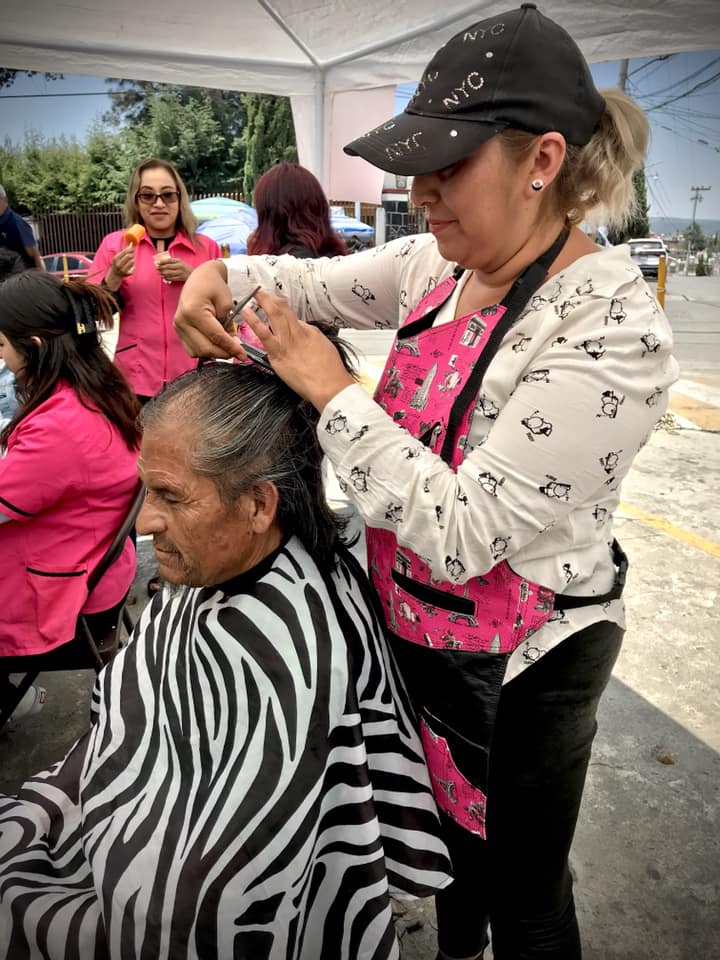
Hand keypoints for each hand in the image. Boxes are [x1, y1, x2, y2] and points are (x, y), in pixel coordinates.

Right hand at [107, 244, 135, 287]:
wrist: (115, 274)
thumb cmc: (118, 263)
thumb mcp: (118, 256)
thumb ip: (124, 251)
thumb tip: (131, 244)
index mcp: (115, 259)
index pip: (125, 252)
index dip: (130, 249)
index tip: (133, 247)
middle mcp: (119, 264)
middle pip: (129, 256)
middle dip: (132, 254)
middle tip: (132, 254)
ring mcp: (123, 270)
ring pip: (132, 261)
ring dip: (133, 260)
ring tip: (130, 261)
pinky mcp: (128, 273)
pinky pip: (134, 267)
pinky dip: (133, 266)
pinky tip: (130, 267)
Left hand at [156, 256, 192, 283]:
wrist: (193, 274)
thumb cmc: (185, 267)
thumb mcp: (180, 262)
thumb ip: (173, 261)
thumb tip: (162, 262)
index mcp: (179, 261)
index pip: (169, 260)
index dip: (162, 261)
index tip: (157, 262)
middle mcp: (179, 266)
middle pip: (168, 267)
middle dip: (161, 268)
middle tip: (157, 268)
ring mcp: (180, 273)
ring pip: (169, 273)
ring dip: (163, 273)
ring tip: (159, 273)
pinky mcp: (180, 278)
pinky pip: (171, 278)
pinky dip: (167, 278)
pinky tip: (164, 277)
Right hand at [174, 260, 238, 358]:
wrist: (200, 277)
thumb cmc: (214, 285)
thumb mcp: (227, 303)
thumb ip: (229, 325)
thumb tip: (232, 345)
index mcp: (193, 311)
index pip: (216, 336)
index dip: (231, 348)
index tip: (243, 355)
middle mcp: (182, 320)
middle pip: (205, 348)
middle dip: (224, 353)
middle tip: (238, 352)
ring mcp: (177, 326)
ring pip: (198, 352)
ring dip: (214, 353)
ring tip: (227, 346)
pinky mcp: (178, 330)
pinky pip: (192, 349)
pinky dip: (205, 350)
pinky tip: (215, 344)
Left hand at [241, 289, 355, 411]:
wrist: (329, 385)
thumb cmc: (329, 372)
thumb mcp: (324, 347)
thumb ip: (311, 338)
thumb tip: (303, 331)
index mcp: (308, 331)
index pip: (292, 316)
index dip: (281, 307)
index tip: (274, 303)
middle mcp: (297, 333)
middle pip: (283, 309)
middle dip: (270, 298)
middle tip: (261, 291)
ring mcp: (287, 342)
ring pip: (274, 315)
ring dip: (263, 302)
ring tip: (253, 294)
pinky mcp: (278, 354)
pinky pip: (264, 334)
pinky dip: (254, 322)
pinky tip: (246, 314)